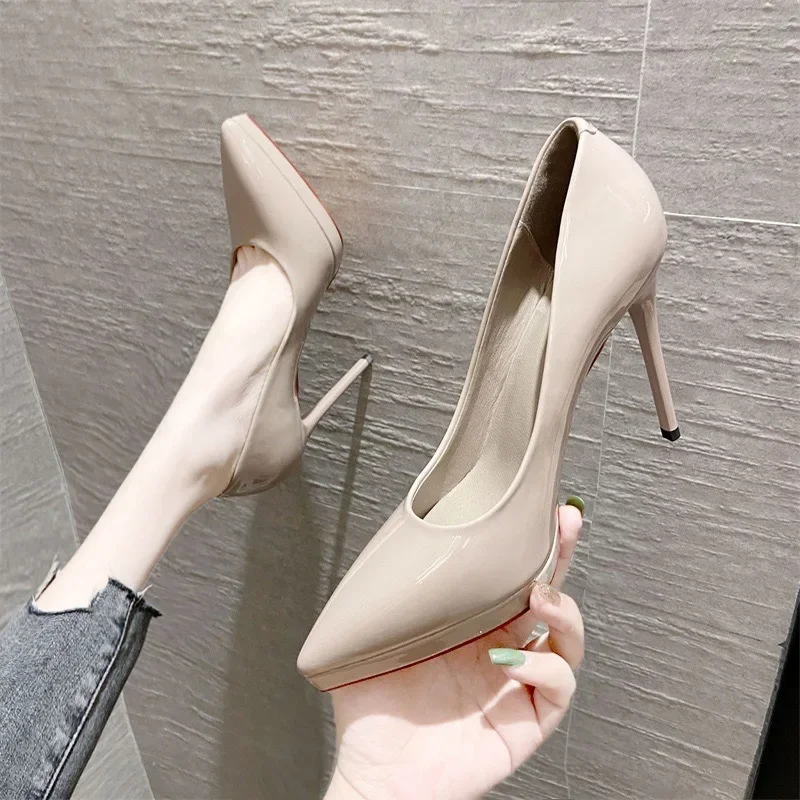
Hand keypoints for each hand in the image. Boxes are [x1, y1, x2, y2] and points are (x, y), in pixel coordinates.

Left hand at [325, 502, 584, 799]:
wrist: (377, 774)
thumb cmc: (371, 710)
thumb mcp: (373, 636)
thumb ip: (387, 596)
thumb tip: (390, 544)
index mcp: (469, 627)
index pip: (509, 579)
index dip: (528, 546)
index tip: (540, 511)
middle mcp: (498, 650)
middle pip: (547, 596)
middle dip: (561, 557)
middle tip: (564, 527)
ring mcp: (515, 684)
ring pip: (566, 639)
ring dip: (561, 611)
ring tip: (539, 596)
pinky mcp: (526, 722)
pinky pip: (557, 687)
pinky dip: (546, 667)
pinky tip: (513, 660)